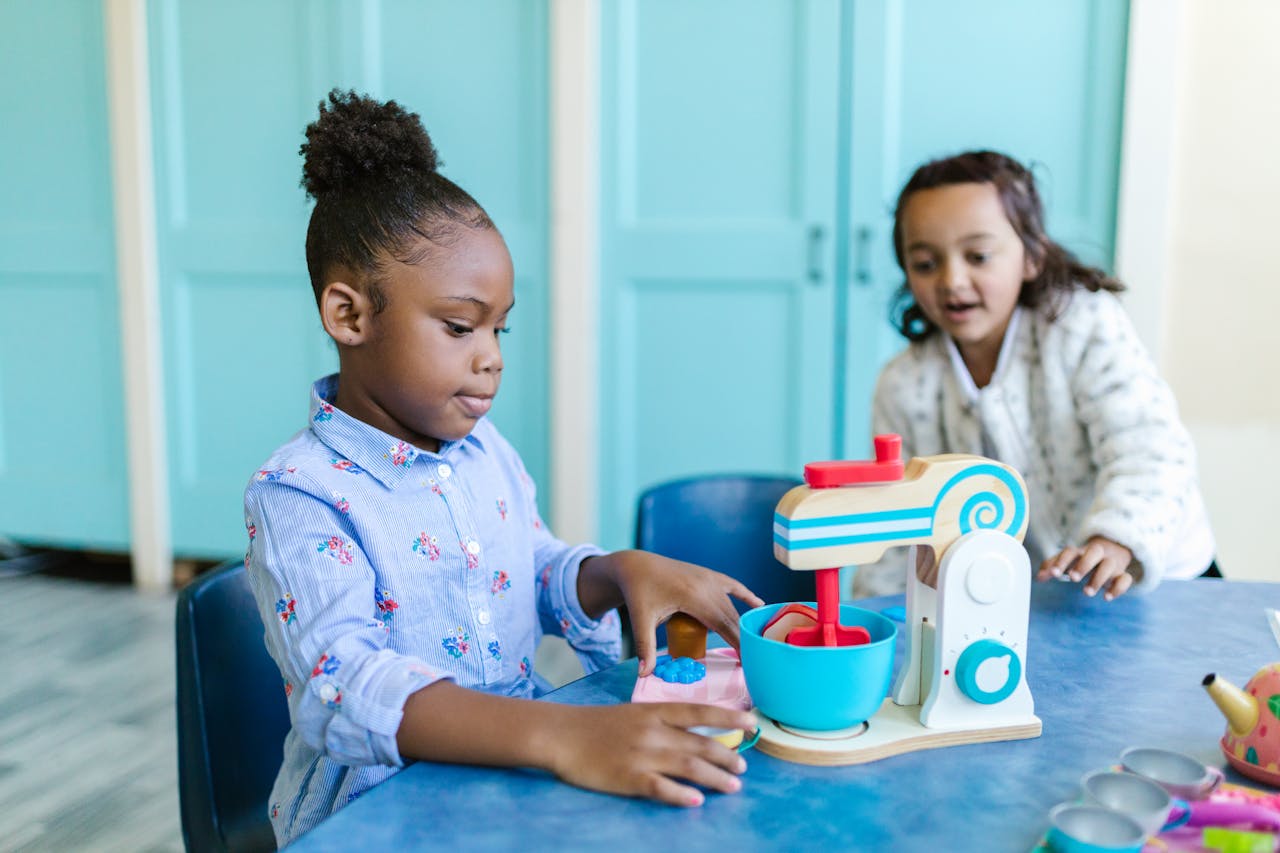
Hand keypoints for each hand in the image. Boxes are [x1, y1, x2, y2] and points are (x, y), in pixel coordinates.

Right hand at [548, 702, 755, 806]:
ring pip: (688, 766)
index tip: (753, 723)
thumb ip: (664, 722)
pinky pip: (660, 788)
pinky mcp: (628, 777)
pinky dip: (681, 795)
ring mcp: (641, 754)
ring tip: (733, 787)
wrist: (562, 734)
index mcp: (655, 711)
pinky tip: (696, 801)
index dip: (729, 717)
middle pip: (700, 743)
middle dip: (727, 757)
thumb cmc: (599, 724)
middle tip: (743, 769)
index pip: (701, 712)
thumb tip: (697, 733)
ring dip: (715, 777)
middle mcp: (653, 731)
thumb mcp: (635, 713)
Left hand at [579, 550, 762, 675]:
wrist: (636, 565)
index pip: (724, 625)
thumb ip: (645, 647)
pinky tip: (759, 604)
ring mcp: (709, 577)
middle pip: (731, 617)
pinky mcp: (708, 574)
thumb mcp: (641, 620)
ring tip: (755, 643)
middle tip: (755, 660)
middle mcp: (707, 585)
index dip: (738, 643)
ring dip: (743, 623)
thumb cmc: (638, 592)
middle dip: (743, 638)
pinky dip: (746, 596)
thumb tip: (644, 674)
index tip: (749, 660)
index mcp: (693, 597)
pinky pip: (732, 585)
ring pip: (732, 605)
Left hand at [1036, 536, 1135, 599]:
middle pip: (1094, 552)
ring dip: (1098, 579)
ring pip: (1109, 565)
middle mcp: (1098, 553)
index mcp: (1081, 550)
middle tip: (1073, 578)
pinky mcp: (1122, 574)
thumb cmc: (1085, 557)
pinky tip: (1107, 597)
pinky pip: (1126, 578)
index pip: (1071, 551)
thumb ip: (1053, 566)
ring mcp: (1112, 563)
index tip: (1053, 574)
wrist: (1114, 548)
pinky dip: (1118, 588)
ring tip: (1086, 592)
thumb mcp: (1069, 560)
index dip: (1062, 562)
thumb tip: (1038, 578)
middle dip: (1084, 564)